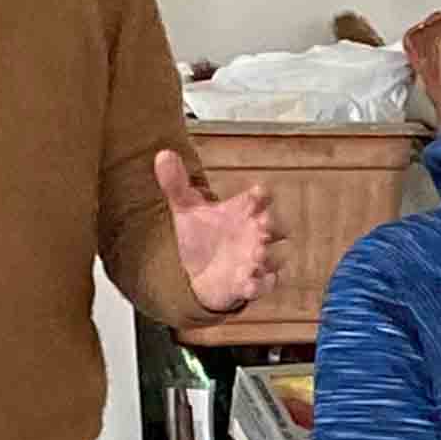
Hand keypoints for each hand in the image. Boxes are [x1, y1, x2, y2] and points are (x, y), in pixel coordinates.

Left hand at [162, 148, 282, 315]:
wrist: (197, 273)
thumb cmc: (200, 236)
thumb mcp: (186, 209)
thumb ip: (176, 183)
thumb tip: (162, 154)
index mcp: (244, 211)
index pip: (262, 198)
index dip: (263, 195)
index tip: (258, 194)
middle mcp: (255, 234)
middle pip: (278, 227)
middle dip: (274, 225)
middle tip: (261, 224)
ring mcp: (256, 260)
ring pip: (274, 258)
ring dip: (269, 256)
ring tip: (256, 254)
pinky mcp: (250, 283)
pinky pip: (262, 286)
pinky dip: (258, 285)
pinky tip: (247, 284)